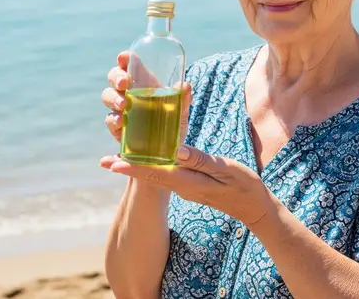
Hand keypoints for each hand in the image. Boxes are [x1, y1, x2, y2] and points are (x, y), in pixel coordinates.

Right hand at [100, 51, 191, 142]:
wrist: (169, 146)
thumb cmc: (173, 119)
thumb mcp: (181, 109)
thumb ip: (183, 98)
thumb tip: (185, 86)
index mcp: (142, 81)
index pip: (129, 64)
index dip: (124, 58)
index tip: (124, 57)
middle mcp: (129, 91)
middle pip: (114, 77)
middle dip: (116, 77)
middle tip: (124, 84)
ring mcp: (120, 108)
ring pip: (108, 96)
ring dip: (113, 98)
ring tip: (123, 105)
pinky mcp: (117, 127)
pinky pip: (110, 120)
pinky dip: (114, 119)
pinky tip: (121, 121)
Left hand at [100, 145, 268, 226]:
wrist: (254, 208)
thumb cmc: (244, 186)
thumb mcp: (225, 169)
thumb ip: (200, 160)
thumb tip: (176, 150)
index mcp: (188, 182)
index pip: (154, 173)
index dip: (132, 167)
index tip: (111, 163)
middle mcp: (181, 187)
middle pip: (149, 175)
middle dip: (127, 166)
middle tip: (104, 161)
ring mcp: (184, 188)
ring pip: (155, 174)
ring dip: (137, 165)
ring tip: (118, 155)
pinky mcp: (188, 185)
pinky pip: (165, 174)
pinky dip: (152, 165)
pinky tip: (148, 157)